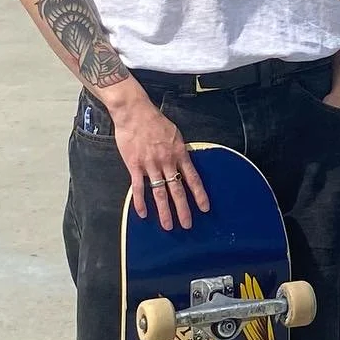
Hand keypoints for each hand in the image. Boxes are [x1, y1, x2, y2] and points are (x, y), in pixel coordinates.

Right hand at [104, 88, 208, 230]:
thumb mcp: (175, 134)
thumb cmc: (155, 122)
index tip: (204, 208)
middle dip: (183, 209)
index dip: (199, 194)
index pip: (192, 178)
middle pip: (177, 190)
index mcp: (179, 154)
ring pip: (159, 192)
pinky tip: (142, 214)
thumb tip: (184, 164)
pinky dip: (140, 202)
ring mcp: (150, 165)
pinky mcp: (134, 165)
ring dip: (164, 211)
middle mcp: (167, 162)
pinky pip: (138, 188)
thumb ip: (179, 151)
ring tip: (168, 226)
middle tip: (187, 225)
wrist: (135, 113)